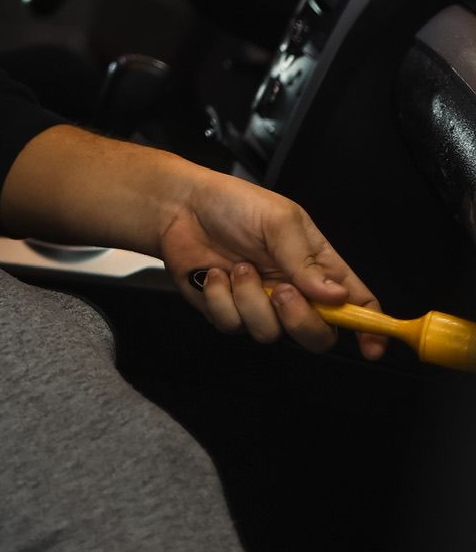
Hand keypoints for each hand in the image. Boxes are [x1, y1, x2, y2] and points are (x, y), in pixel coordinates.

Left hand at [159, 167, 387, 358]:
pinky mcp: (229, 312)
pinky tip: (215, 274)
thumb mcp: (278, 220)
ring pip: (271, 334)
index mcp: (317, 266)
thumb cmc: (234, 204)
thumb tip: (339, 296)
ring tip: (237, 267)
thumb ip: (306, 260)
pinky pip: (233, 326)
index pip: (357, 303)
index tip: (371, 347)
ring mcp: (261, 305)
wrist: (181, 207)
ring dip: (251, 301)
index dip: (370, 328)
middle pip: (317, 335)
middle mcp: (294, 291)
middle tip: (281, 291)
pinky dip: (222, 299)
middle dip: (300, 320)